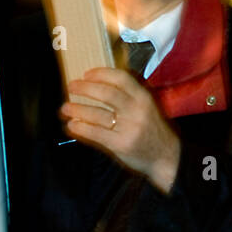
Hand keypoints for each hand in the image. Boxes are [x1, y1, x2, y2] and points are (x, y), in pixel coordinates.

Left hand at [61, 67, 180, 192]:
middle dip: (85, 88)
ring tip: (65, 108)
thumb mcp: (147, 108)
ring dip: (78, 110)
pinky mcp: (121, 145)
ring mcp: (129, 129)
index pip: (121, 79)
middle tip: (71, 86)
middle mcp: (137, 111)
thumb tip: (99, 82)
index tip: (86, 73)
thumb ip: (129, 96)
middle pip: (107, 94)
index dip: (101, 74)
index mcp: (144, 98)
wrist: (165, 157)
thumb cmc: (152, 130)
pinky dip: (81, 129)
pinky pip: (96, 134)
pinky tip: (72, 125)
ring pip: (98, 115)